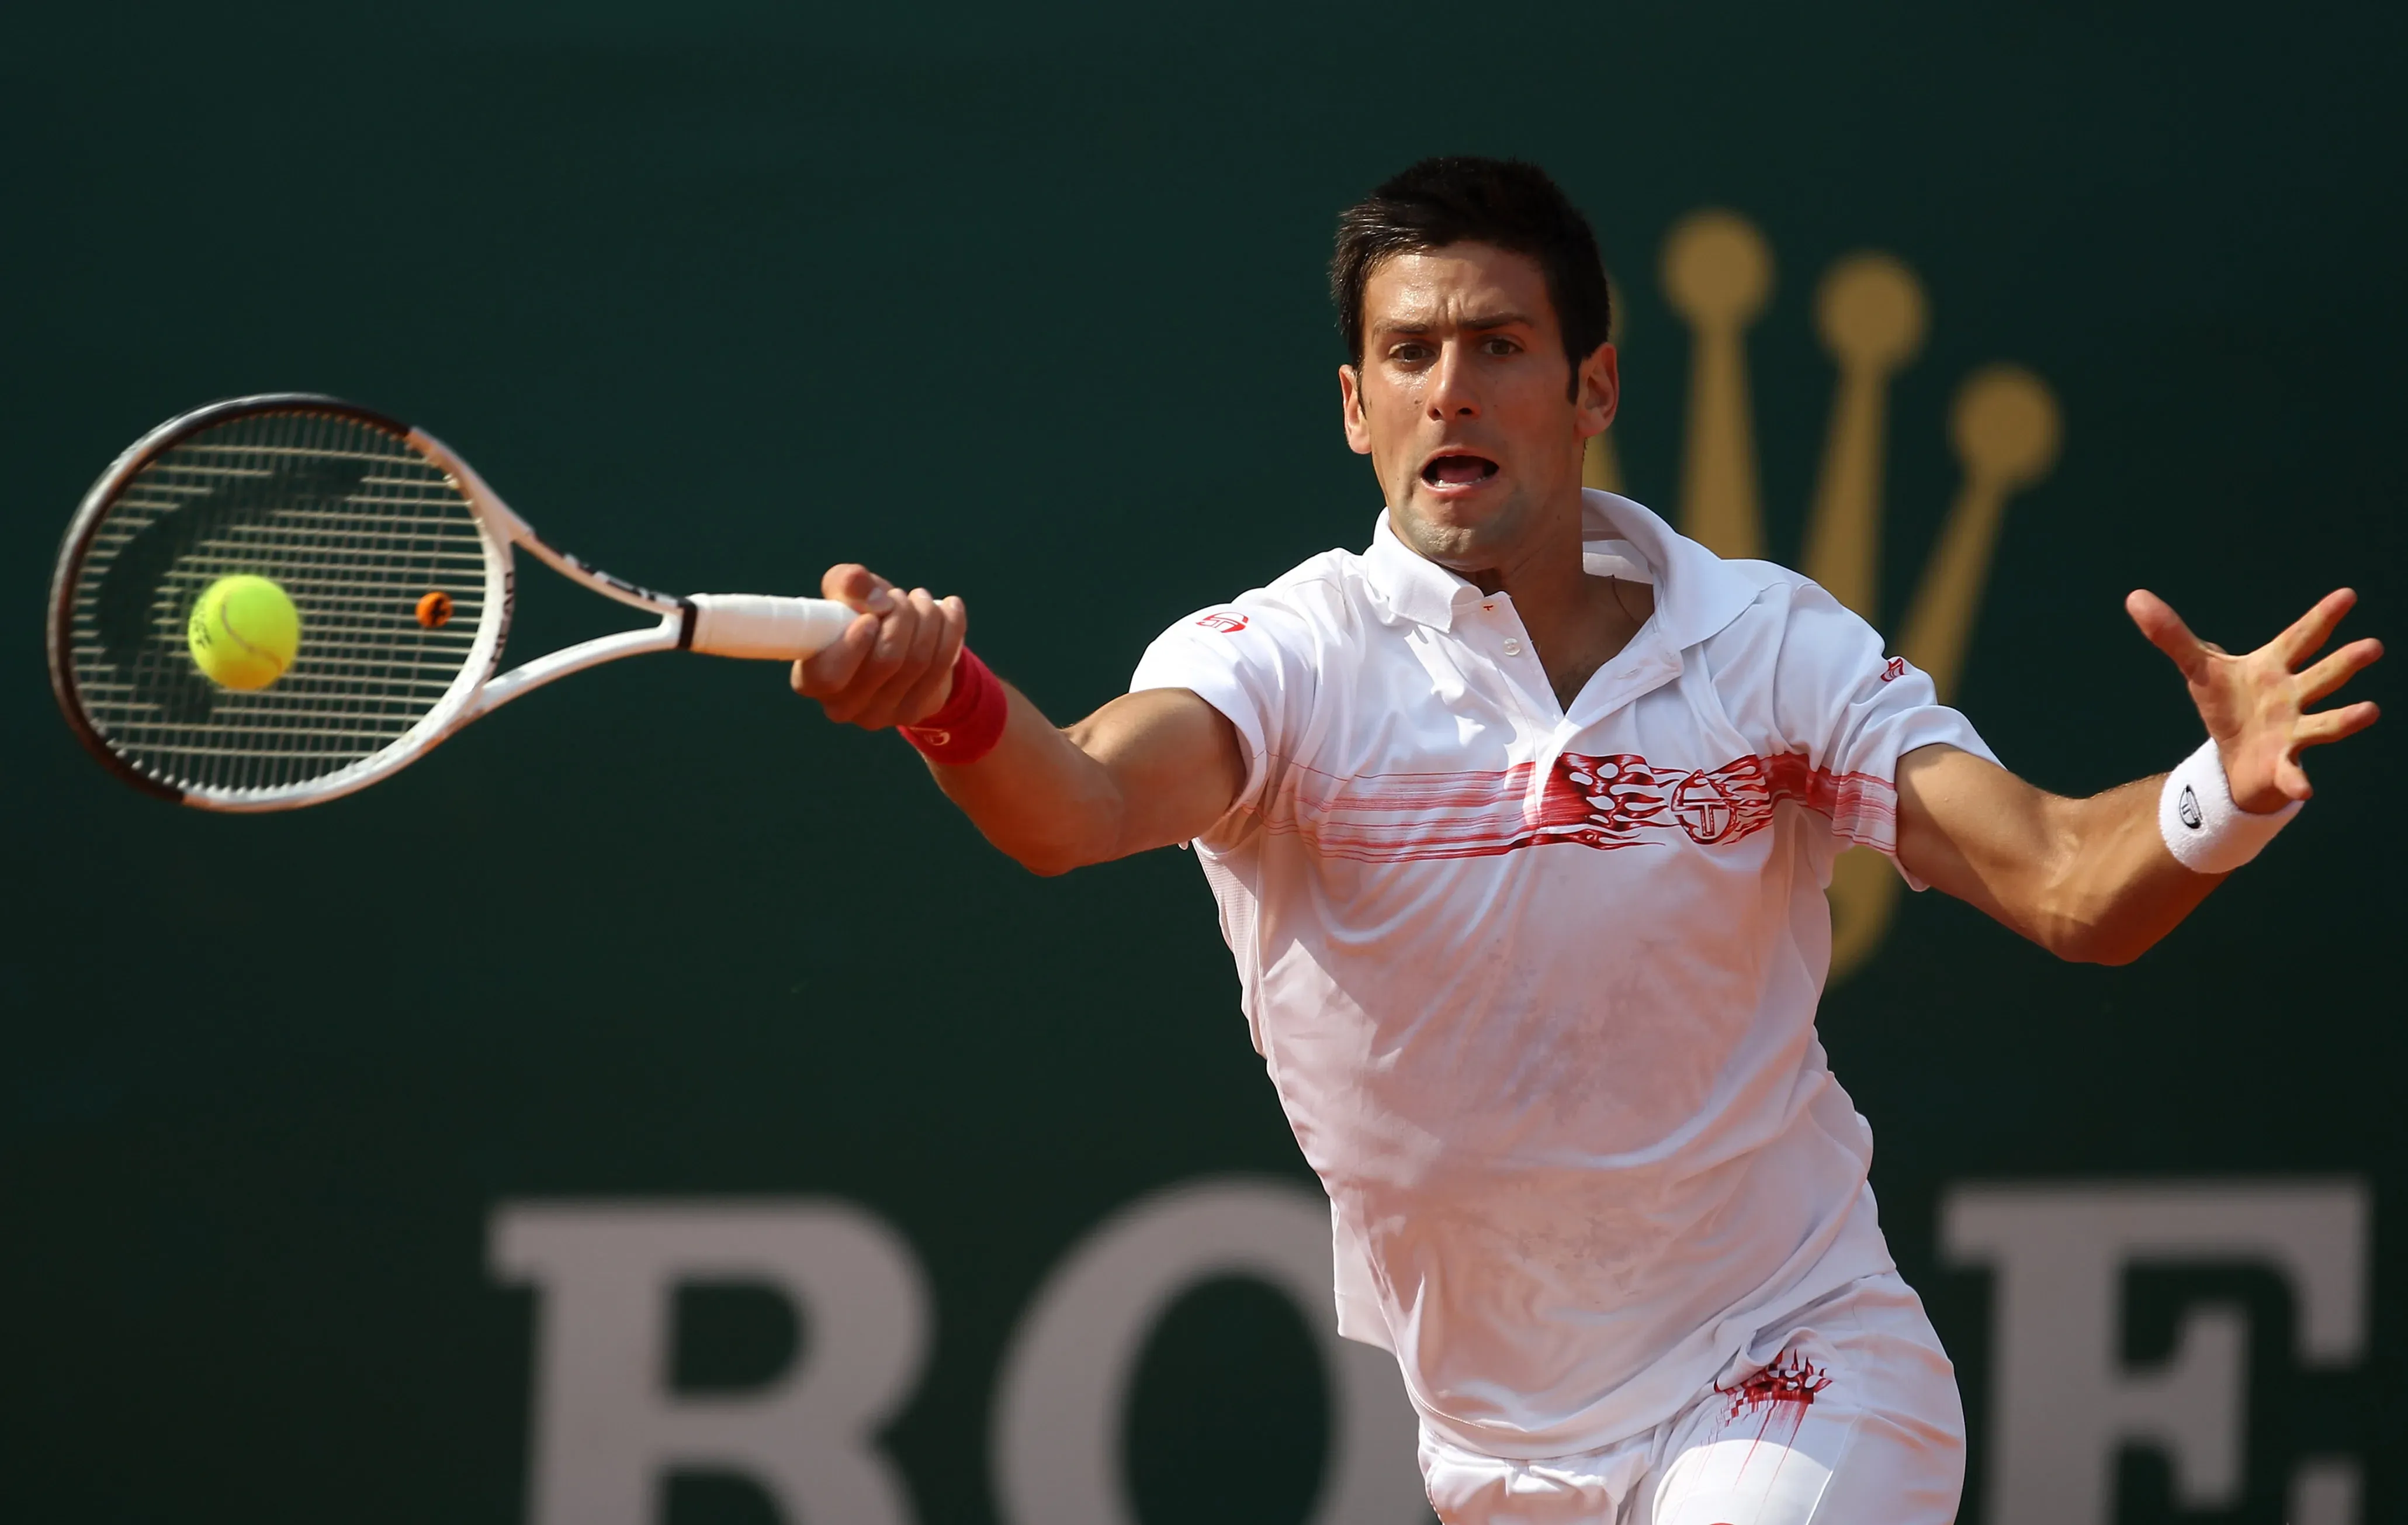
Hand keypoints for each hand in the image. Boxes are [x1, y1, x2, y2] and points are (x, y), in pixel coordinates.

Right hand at [790, 563, 966, 729]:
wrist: (897, 647)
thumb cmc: (859, 617)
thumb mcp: (847, 594)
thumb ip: (847, 583)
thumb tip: (875, 599)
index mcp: (812, 679)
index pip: (828, 675)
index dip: (852, 645)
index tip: (871, 618)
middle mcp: (842, 706)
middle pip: (885, 661)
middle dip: (901, 616)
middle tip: (899, 596)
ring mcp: (879, 715)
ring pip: (917, 661)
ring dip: (926, 618)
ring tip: (920, 599)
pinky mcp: (913, 712)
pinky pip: (941, 667)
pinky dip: (951, 629)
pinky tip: (951, 609)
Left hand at [2127, 587, 2381, 811]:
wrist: (2232, 755)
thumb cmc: (2228, 704)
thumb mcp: (2198, 668)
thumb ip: (2171, 635)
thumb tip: (2134, 597)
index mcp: (2274, 669)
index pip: (2300, 638)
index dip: (2322, 617)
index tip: (2348, 595)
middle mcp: (2292, 697)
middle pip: (2322, 677)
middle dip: (2345, 663)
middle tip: (2372, 646)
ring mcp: (2293, 731)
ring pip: (2323, 723)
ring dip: (2346, 719)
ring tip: (2371, 711)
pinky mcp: (2283, 763)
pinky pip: (2293, 773)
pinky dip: (2298, 781)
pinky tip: (2305, 790)